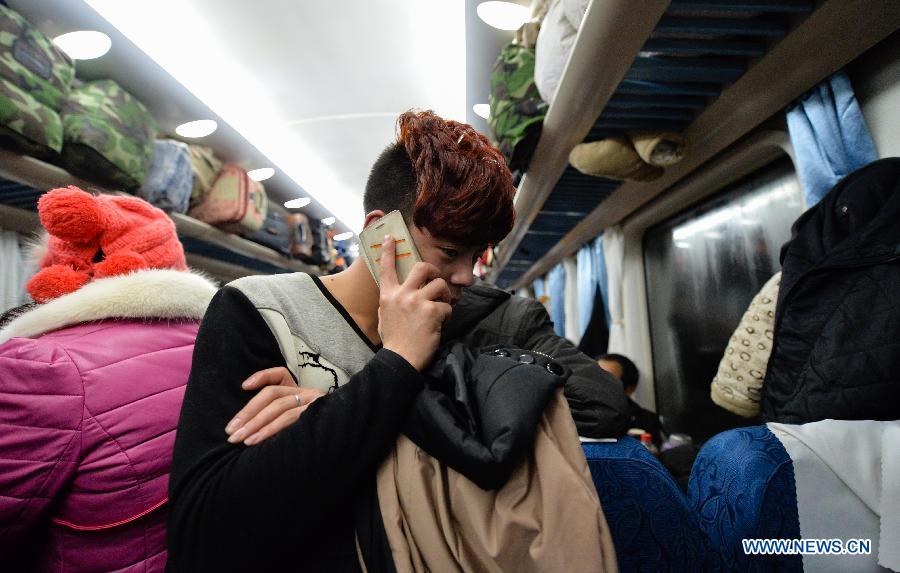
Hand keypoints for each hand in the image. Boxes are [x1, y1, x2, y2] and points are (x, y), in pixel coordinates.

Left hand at [224, 367, 324, 445]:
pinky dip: (270, 429)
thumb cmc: (312, 432)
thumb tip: (246, 424)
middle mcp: (308, 393)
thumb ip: (277, 415)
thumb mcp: (295, 418)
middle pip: (273, 394)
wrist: (340, 437)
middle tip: (230, 431)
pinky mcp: (315, 415)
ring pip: (279, 407)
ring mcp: (313, 403)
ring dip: (256, 424)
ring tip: (241, 439)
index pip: (280, 374)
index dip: (261, 376)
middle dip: (248, 413)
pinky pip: (289, 419)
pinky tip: (256, 440)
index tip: (244, 386)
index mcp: (300, 390)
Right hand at [378, 234, 451, 370]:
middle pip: (422, 267)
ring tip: (442, 306)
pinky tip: (440, 324)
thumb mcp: (384, 316)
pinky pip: (447, 306)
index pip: (386, 268)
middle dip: (434, 271)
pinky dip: (447, 315)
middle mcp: (402, 294)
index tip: (390, 238)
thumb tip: (397, 293)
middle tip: (437, 282)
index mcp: (388, 295)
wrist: (400, 359)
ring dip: (445, 295)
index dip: (388, 251)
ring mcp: (417, 302)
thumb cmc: (394, 340)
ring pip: (439, 284)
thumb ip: (391, 301)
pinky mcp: (432, 311)